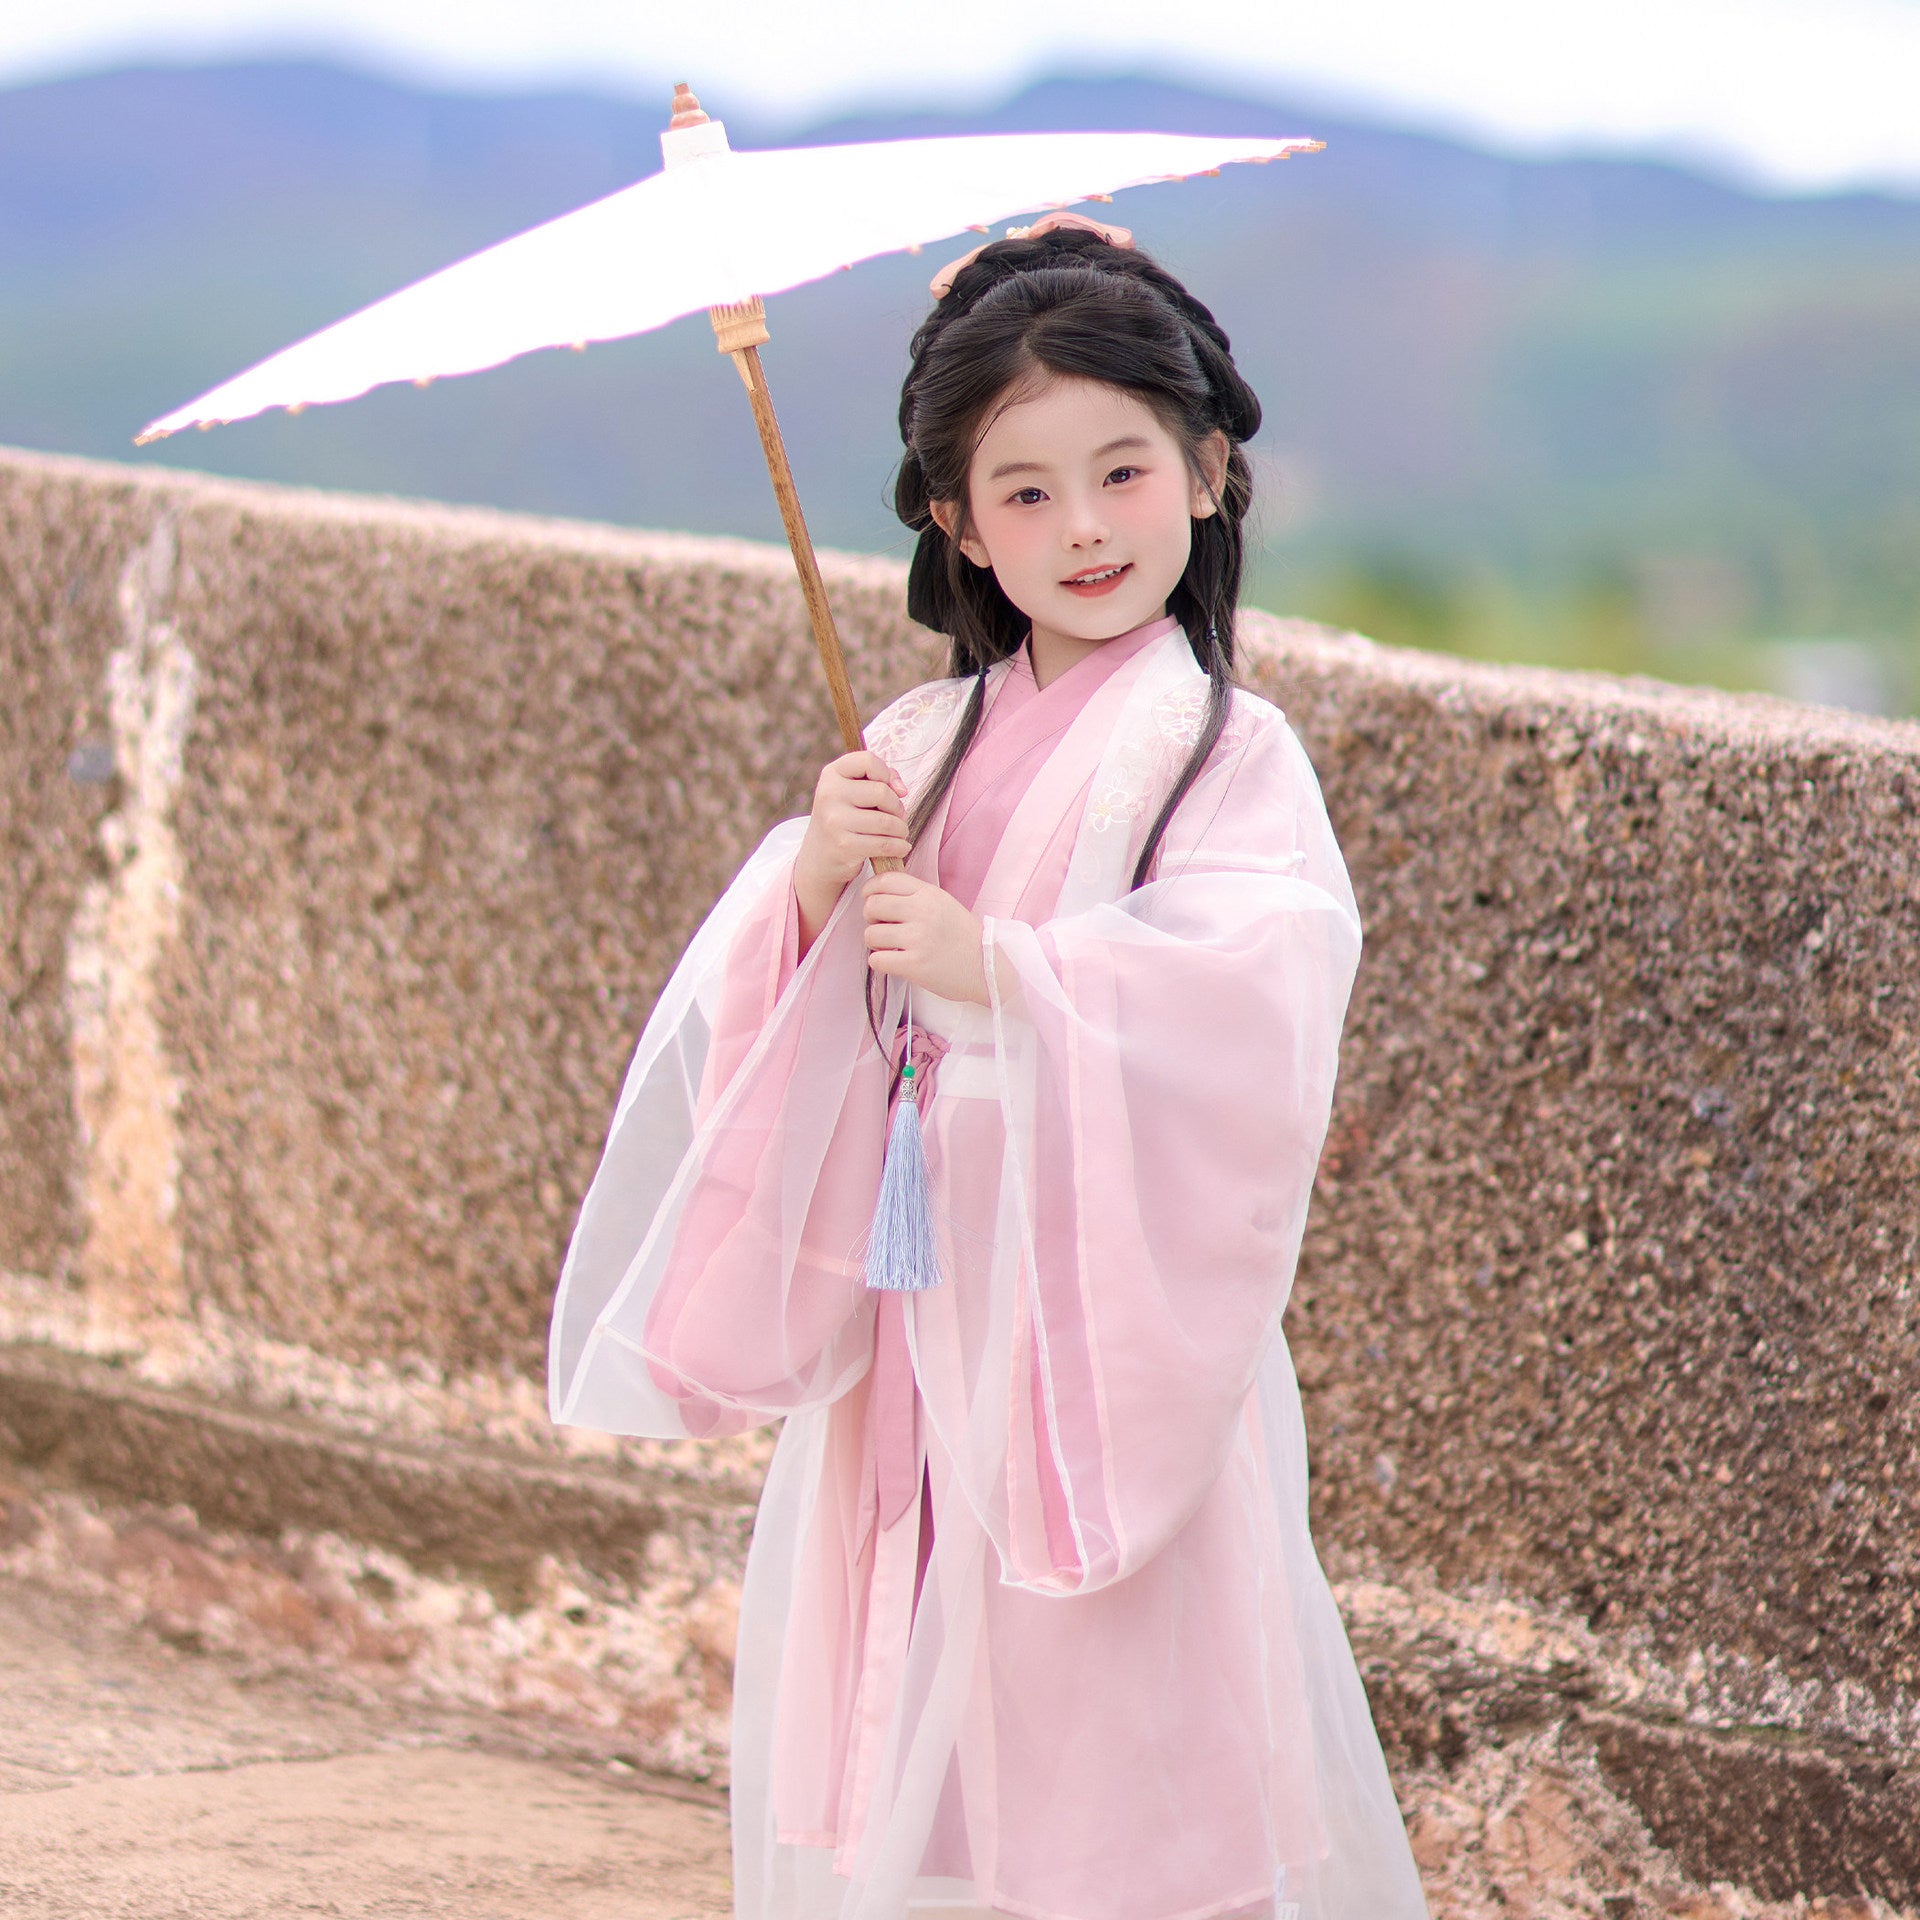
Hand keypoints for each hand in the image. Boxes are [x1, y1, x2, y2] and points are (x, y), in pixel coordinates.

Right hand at [795, 750, 910, 953]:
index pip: (868, 760)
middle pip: (882, 792)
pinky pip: (884, 843)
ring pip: (886, 821)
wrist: (820, 855)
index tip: (894, 790)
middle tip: (897, 817)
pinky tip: (901, 847)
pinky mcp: (843, 845)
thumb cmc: (847, 817)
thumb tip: (902, 790)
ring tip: (899, 833)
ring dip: (901, 829)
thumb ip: (881, 778)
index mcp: (832, 774)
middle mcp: (829, 794)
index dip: (887, 774)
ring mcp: (834, 820)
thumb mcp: (854, 791)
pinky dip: (899, 847)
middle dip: (897, 807)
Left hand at [863, 874, 988, 1005]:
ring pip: (870, 934)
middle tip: (883, 928)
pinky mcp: (914, 965)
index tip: (872, 901)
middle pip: (872, 906)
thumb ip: (916, 896)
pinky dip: (881, 963)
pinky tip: (896, 962)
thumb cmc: (963, 938)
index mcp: (929, 894)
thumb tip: (879, 894)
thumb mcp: (944, 904)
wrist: (987, 968)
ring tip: (892, 948)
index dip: (871, 890)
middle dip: (871, 918)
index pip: (886, 880)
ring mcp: (918, 938)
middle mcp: (923, 912)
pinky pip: (877, 960)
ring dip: (876, 944)